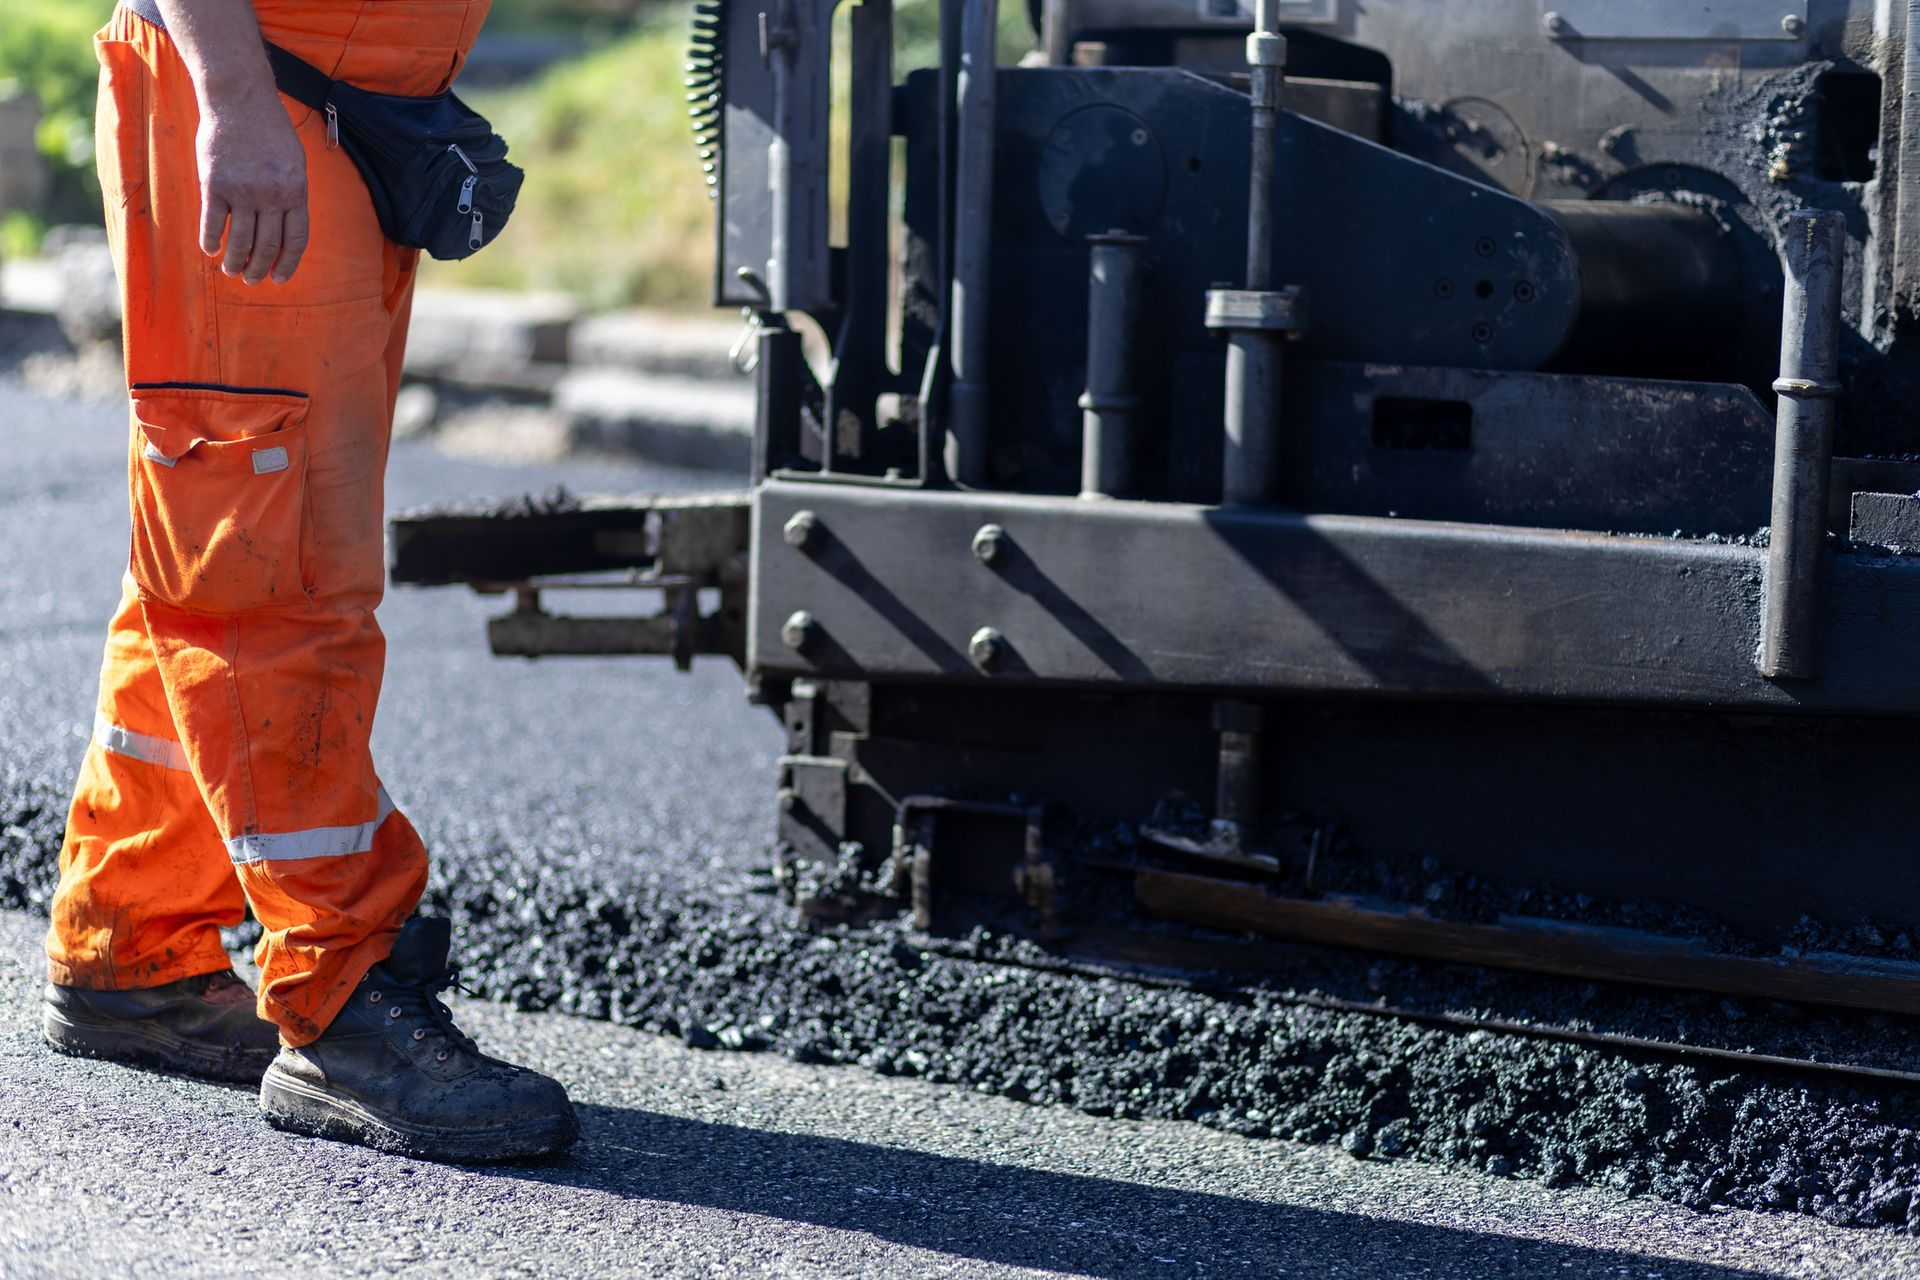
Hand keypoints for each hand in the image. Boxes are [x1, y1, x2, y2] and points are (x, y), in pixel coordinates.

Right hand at [195, 85, 309, 285]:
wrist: (239, 100)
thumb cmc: (270, 130)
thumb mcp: (295, 162)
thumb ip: (292, 194)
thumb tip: (287, 228)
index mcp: (296, 192)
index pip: (295, 241)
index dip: (287, 264)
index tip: (279, 279)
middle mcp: (271, 196)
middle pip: (267, 247)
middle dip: (259, 270)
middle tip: (251, 280)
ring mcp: (242, 191)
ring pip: (240, 241)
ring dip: (235, 262)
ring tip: (231, 271)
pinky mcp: (215, 184)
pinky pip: (213, 222)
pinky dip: (211, 241)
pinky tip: (210, 250)